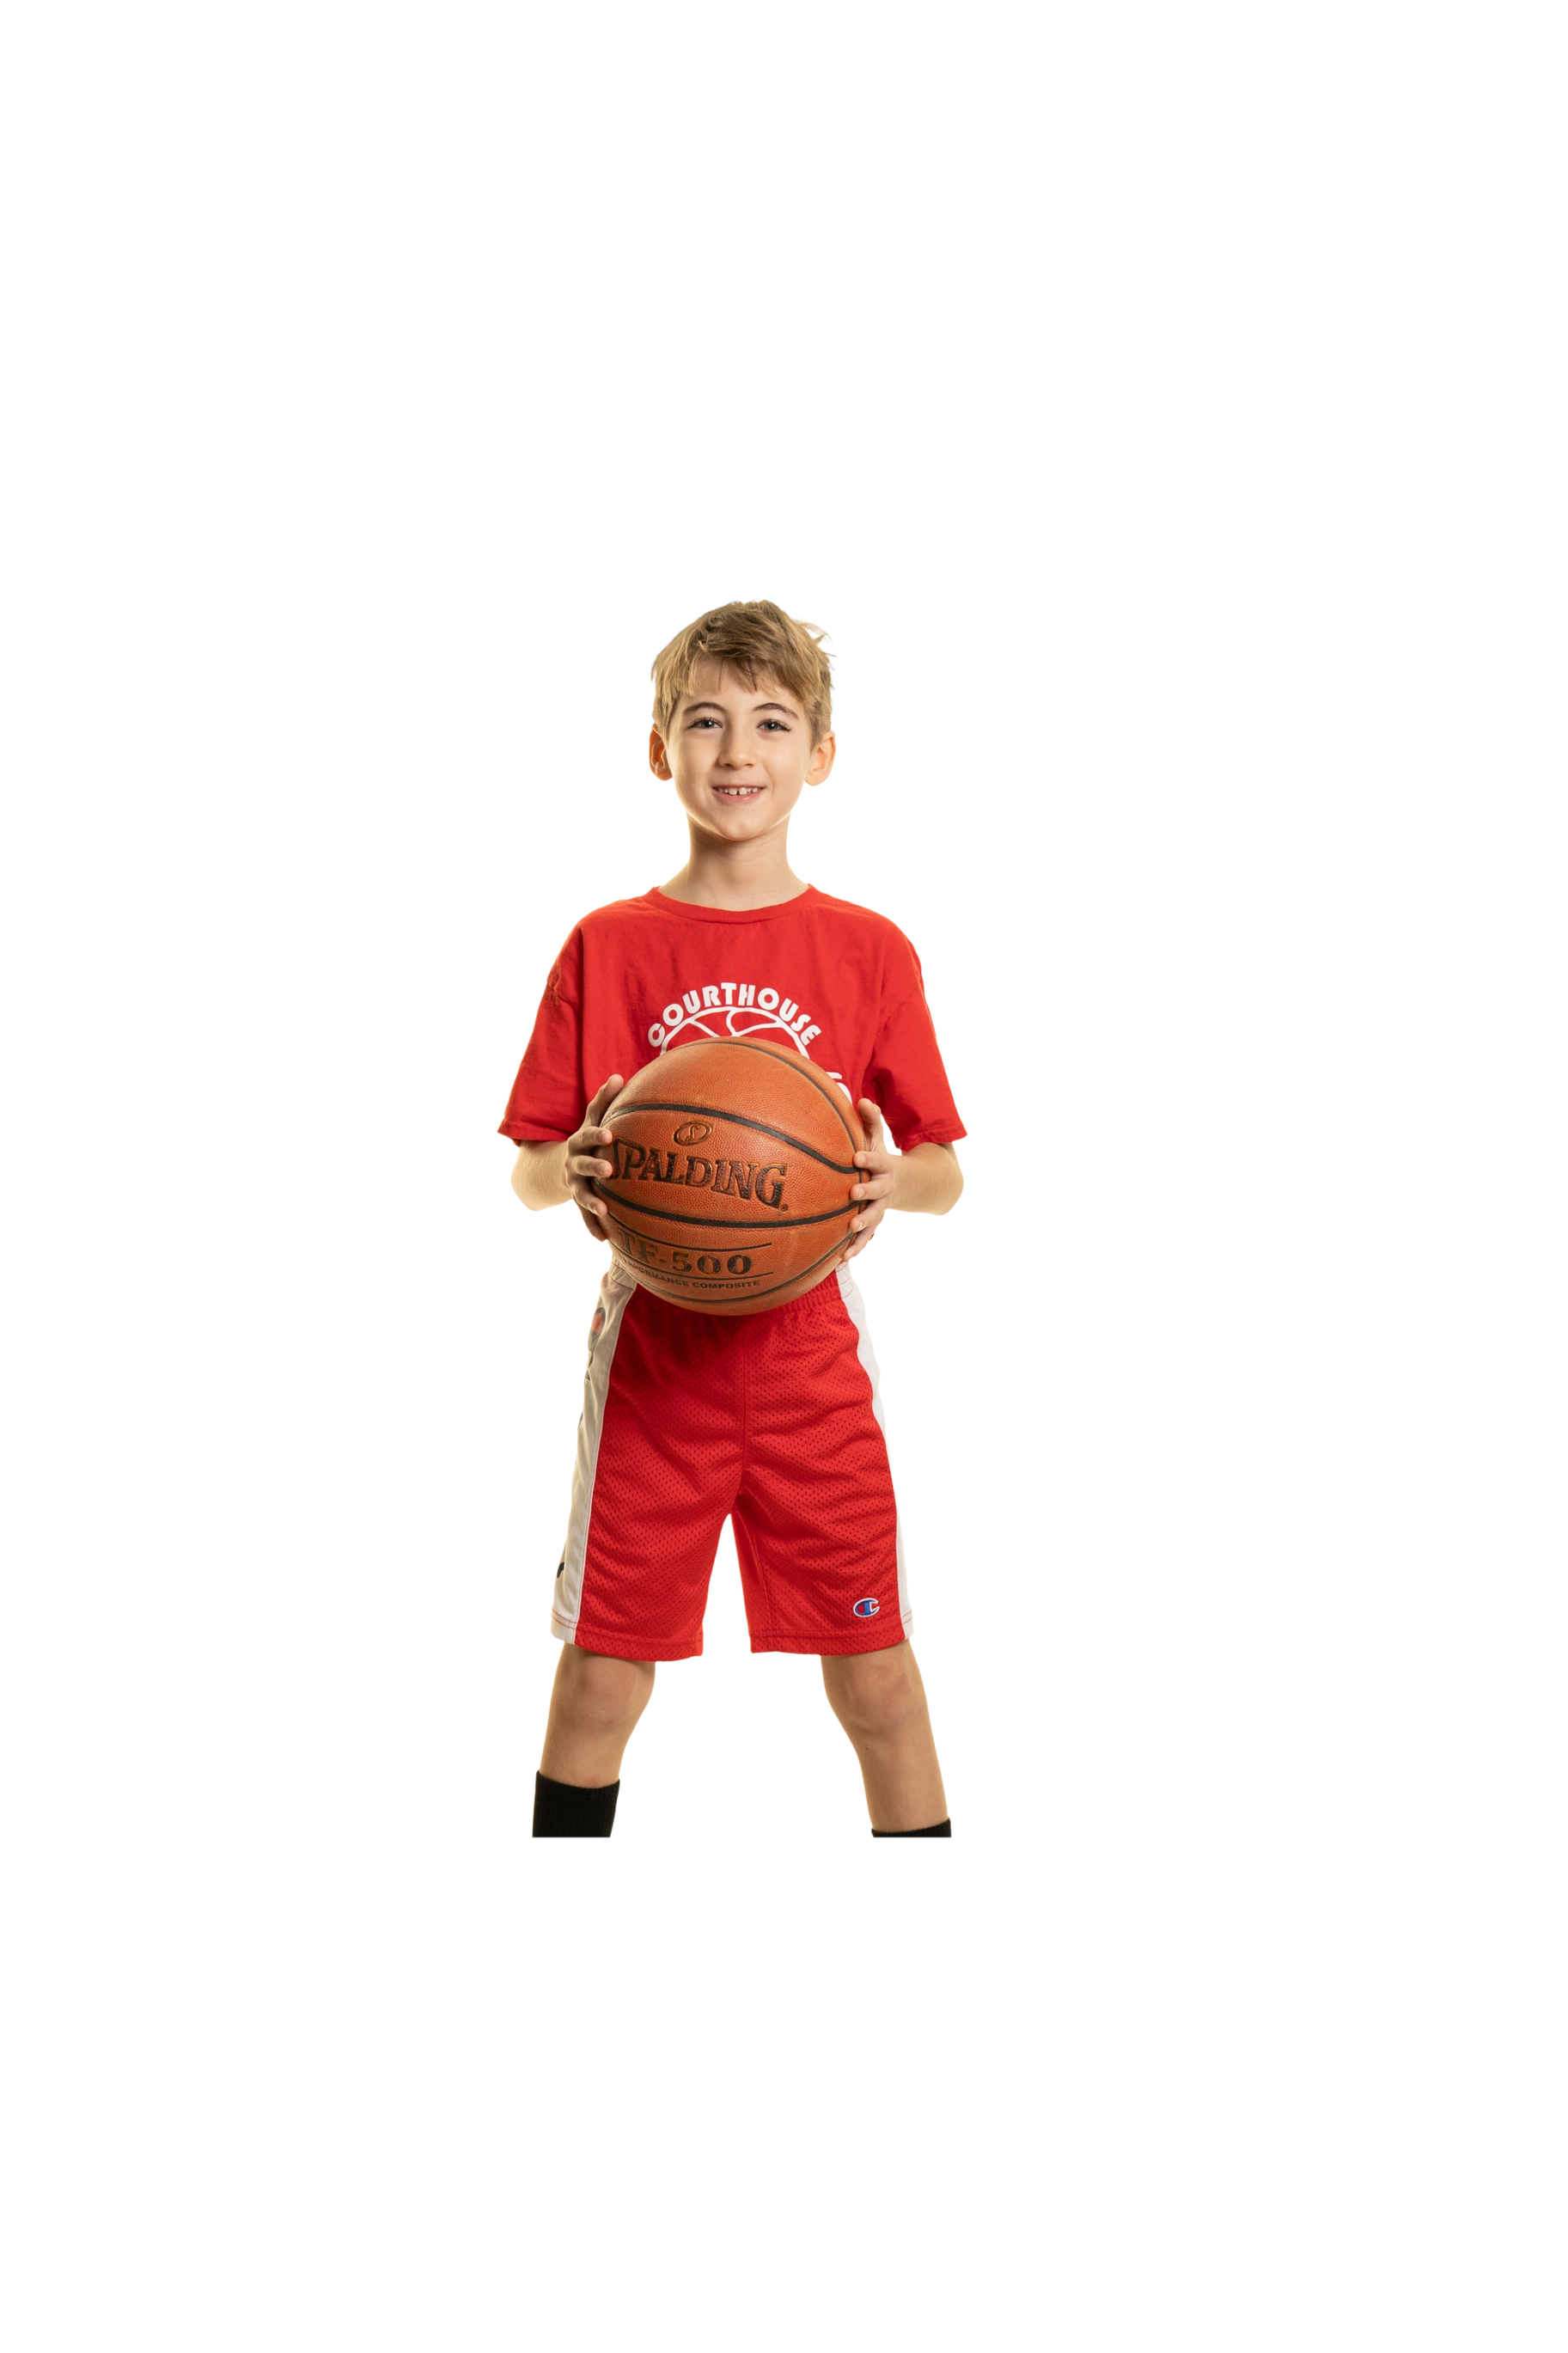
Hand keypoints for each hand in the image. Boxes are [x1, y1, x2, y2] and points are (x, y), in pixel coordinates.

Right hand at [565, 1075, 623, 1239]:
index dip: (597, 1135)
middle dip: (594, 1166)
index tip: (609, 1134)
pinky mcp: (579, 1202)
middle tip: (610, 1169)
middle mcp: (574, 1164)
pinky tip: (604, 1239)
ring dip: (592, 1202)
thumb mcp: (592, 1119)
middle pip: (583, 1164)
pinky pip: (585, 1217)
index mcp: (579, 1142)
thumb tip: (620, 1076)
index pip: (587, 1135)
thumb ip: (603, 1100)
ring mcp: (575, 1185)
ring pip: (582, 1194)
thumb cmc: (588, 1139)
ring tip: (604, 1211)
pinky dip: (593, 1227)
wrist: (561, 1166)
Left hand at [842, 1098, 896, 1265]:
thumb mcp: (878, 1138)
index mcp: (884, 1167)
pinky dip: (855, 1248)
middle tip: (852, 1193)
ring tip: (850, 1230)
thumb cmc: (879, 1158)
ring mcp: (881, 1208)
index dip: (868, 1158)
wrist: (905, 1184)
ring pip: (874, 1218)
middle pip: (877, 1191)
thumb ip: (870, 1120)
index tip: (856, 1156)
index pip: (877, 1161)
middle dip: (866, 1192)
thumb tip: (861, 1099)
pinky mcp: (874, 1223)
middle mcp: (885, 1189)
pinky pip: (865, 1238)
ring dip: (863, 1225)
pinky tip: (841, 1259)